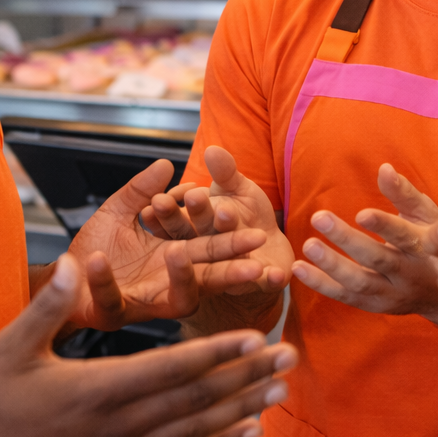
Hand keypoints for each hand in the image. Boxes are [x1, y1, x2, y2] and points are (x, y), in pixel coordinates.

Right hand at [0, 254, 298, 436]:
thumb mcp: (12, 345)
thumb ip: (48, 305)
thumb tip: (70, 260)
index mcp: (98, 389)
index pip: (171, 370)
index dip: (216, 355)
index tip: (253, 338)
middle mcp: (120, 423)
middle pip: (197, 399)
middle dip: (246, 376)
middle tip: (288, 357)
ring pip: (197, 428)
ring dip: (242, 407)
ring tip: (280, 389)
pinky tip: (247, 431)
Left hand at [67, 159, 270, 328]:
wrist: (63, 276)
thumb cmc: (97, 247)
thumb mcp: (119, 211)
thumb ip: (140, 190)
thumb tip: (166, 163)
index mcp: (175, 258)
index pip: (212, 250)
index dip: (234, 244)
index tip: (258, 234)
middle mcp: (167, 284)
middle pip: (208, 280)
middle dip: (230, 273)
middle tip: (252, 266)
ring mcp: (143, 302)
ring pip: (176, 301)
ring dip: (181, 280)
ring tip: (177, 252)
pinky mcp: (112, 313)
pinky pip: (112, 300)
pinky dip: (104, 280)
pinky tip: (99, 257)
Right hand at [140, 146, 292, 297]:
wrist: (270, 246)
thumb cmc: (245, 213)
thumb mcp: (236, 189)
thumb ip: (225, 173)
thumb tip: (212, 150)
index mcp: (192, 233)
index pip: (176, 221)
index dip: (170, 209)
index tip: (163, 194)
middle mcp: (206, 258)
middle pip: (195, 240)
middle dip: (194, 217)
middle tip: (195, 196)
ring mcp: (230, 276)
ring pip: (225, 267)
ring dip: (227, 248)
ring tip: (228, 220)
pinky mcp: (258, 287)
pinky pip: (263, 285)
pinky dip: (268, 279)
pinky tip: (274, 274)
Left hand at [292, 164, 437, 326]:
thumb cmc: (435, 242)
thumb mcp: (428, 216)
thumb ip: (404, 194)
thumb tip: (384, 168)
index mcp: (425, 248)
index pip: (405, 236)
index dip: (384, 226)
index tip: (361, 213)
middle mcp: (410, 274)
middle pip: (378, 259)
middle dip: (347, 240)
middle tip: (319, 217)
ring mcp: (393, 294)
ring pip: (360, 282)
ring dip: (331, 265)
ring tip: (308, 245)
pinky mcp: (377, 306)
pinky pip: (346, 296)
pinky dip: (321, 284)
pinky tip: (298, 268)